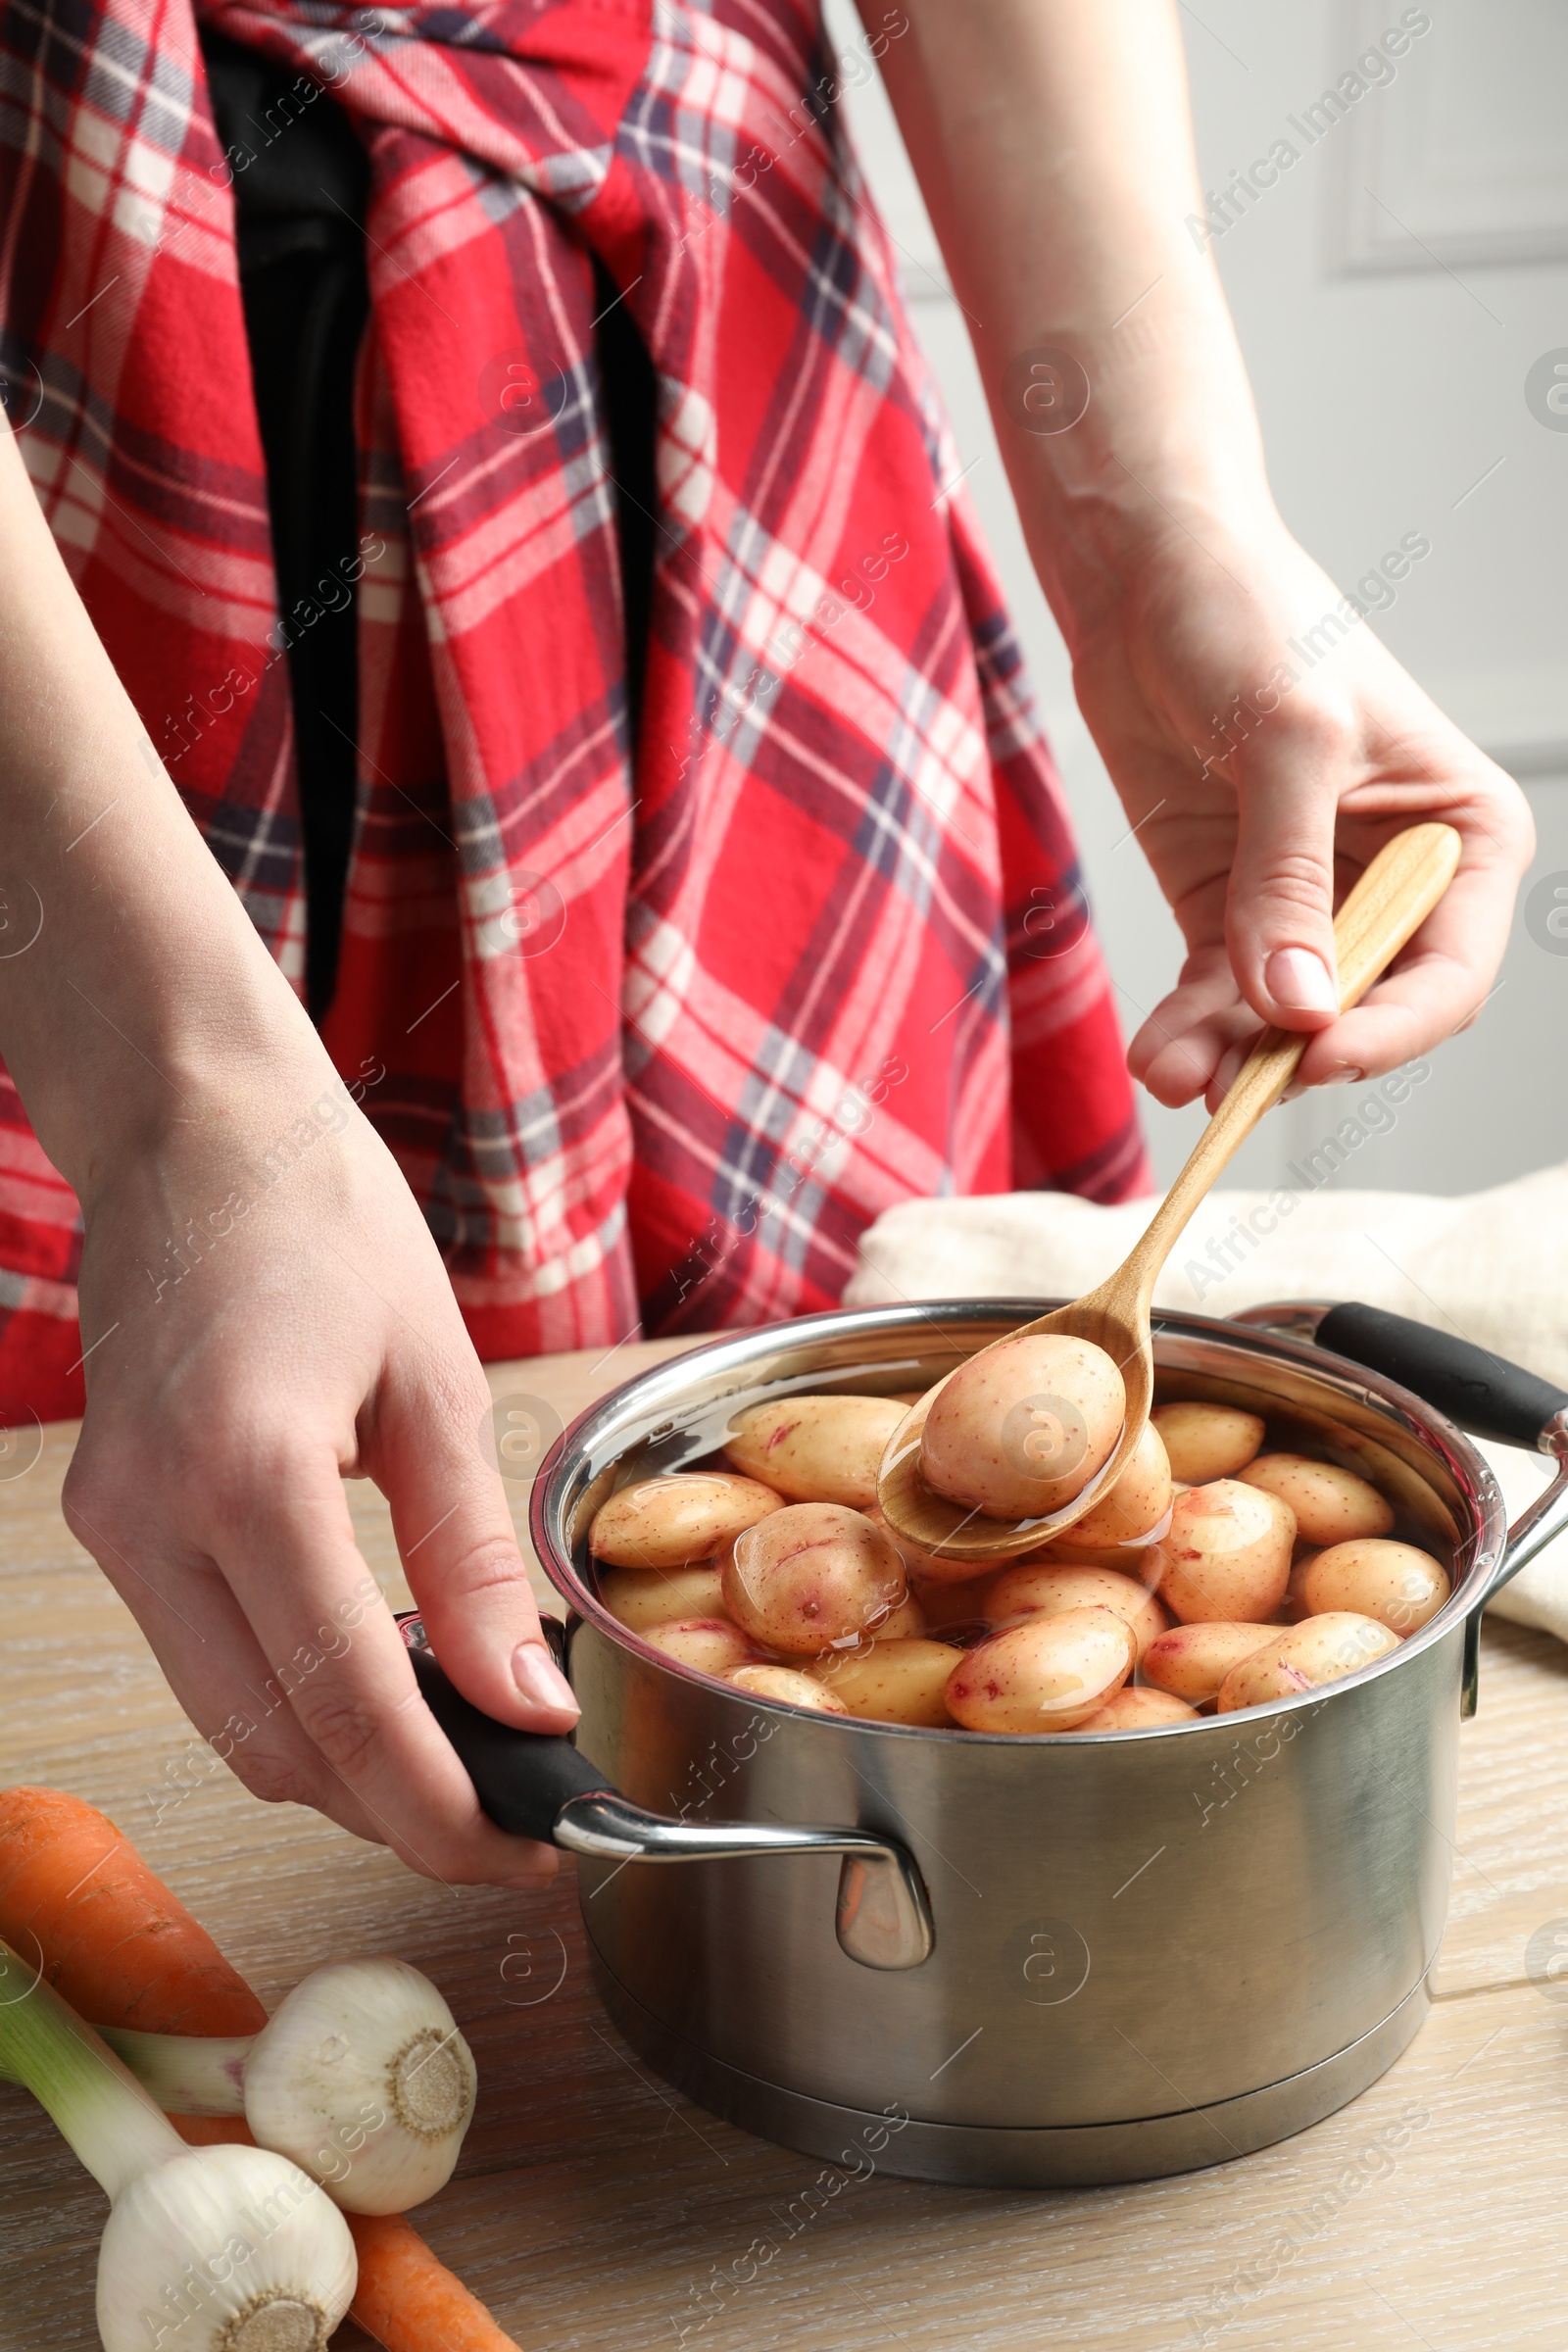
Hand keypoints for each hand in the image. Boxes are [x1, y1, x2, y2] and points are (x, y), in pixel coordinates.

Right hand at [61, 1060, 579, 1888]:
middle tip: (509, 1823)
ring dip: (342, 1766)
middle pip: (273, 1747)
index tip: (523, 1853)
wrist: (195, 1133)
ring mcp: (113, 1525)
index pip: (345, 1706)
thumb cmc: (326, 1224)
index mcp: (248, 1470)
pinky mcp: (108, 1520)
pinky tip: (376, 1677)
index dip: (438, 1806)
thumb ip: (473, 1559)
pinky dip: (290, 1696)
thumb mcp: (435, 1384)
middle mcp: (154, 1518)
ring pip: (229, 1722)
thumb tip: (526, 1703)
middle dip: (394, 1810)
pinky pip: (201, 1659)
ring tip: (459, 1758)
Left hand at [1067, 515, 1533, 1108]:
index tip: (1318, 1053)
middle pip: (1363, 1009)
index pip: (1450, 969)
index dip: (1391, 1028)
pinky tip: (1158, 1056)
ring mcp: (1307, 904)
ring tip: (1172, 1074)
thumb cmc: (1248, 620)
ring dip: (1231, 1054)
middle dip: (1296, 1053)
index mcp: (1460, 836)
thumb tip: (1296, 1004)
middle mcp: (1394, 883)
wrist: (1146, 578)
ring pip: (1282, 1016)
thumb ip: (1288, 876)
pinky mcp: (1228, 910)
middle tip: (1230, 1086)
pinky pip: (1217, 994)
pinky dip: (1189, 1028)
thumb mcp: (1286, 740)